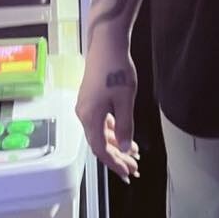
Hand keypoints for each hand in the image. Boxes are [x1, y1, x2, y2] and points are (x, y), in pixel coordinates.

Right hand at [74, 35, 141, 184]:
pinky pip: (101, 122)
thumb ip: (125, 126)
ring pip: (101, 133)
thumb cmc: (116, 70)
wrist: (106, 44)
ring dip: (116, 145)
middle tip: (134, 169)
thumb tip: (126, 148)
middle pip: (99, 144)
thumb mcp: (125, 100)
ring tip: (134, 155)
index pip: (101, 149)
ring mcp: (86, 107)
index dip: (114, 163)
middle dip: (117, 158)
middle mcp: (84, 115)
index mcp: (90, 117)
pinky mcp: (91, 100)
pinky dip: (113, 131)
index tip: (128, 173)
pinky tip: (124, 136)